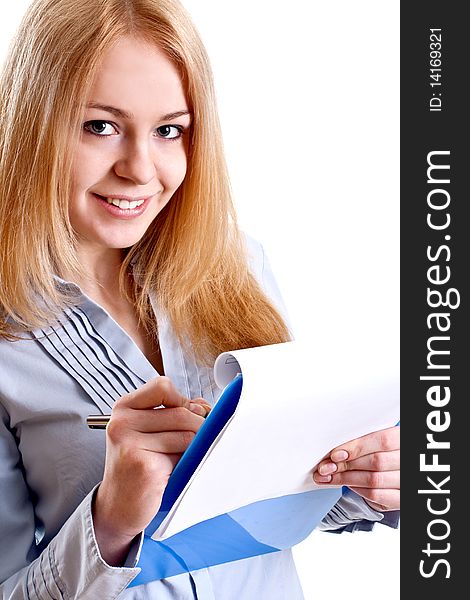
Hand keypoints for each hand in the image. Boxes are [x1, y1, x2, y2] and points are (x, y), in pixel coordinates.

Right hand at [93, 376, 209, 563]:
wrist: (118, 507)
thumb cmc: (137, 466)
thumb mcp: (150, 432)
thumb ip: (174, 413)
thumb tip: (204, 406)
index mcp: (124, 408)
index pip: (162, 386)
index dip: (182, 400)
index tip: (186, 414)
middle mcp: (122, 423)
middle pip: (181, 411)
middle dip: (198, 426)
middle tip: (193, 443)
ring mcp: (130, 444)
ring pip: (187, 433)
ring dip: (193, 447)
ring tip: (178, 459)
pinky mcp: (144, 465)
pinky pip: (183, 454)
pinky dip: (187, 462)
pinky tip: (173, 471)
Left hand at [312, 426, 399, 511]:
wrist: (401, 470)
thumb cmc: (387, 451)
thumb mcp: (380, 440)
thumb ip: (364, 440)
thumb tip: (336, 447)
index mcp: (404, 439)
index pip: (382, 440)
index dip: (357, 447)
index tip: (335, 454)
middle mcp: (409, 460)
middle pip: (376, 462)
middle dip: (346, 465)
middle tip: (325, 467)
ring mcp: (407, 481)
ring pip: (374, 480)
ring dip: (346, 479)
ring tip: (330, 476)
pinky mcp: (402, 498)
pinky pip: (378, 496)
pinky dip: (359, 490)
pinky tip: (348, 484)